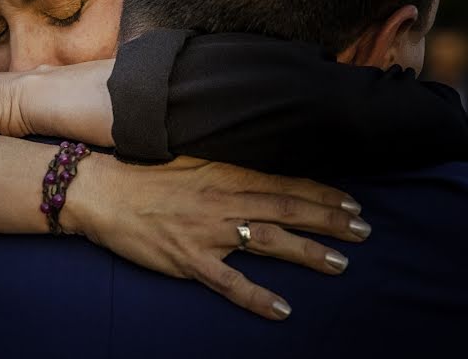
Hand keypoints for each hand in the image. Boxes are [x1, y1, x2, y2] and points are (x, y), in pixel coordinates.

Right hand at [69, 155, 369, 320]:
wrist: (102, 191)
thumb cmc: (144, 173)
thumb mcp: (191, 159)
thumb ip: (227, 166)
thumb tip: (260, 170)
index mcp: (226, 175)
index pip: (285, 183)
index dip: (322, 194)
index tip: (352, 203)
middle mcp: (224, 202)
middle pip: (287, 210)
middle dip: (330, 220)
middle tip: (365, 231)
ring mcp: (207, 233)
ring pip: (268, 241)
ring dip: (308, 253)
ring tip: (341, 264)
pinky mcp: (188, 260)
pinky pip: (229, 282)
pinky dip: (257, 297)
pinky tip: (282, 310)